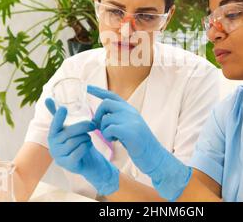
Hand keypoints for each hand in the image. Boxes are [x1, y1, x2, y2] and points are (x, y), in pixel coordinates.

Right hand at [45, 98, 118, 195]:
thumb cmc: (78, 142)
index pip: (55, 125)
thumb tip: (48, 98)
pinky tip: (88, 145)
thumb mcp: (70, 128)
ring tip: (87, 138)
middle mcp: (53, 146)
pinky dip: (86, 146)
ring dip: (85, 138)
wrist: (88, 161)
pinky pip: (79, 151)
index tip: (64, 108)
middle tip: (93, 124)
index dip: (59, 117)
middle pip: (69, 132)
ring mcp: (59, 157)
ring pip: (75, 141)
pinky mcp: (68, 165)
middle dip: (84, 127)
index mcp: (52, 135)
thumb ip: (59, 116)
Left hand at [88, 85, 191, 200]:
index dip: (98, 91)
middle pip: (106, 103)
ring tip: (112, 137)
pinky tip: (115, 140)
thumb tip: (99, 118)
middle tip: (99, 126)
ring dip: (104, 129)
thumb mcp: (129, 126)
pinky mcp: (129, 131)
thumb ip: (118, 119)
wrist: (155, 156)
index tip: (87, 87)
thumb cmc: (139, 144)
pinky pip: (109, 129)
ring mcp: (131, 120)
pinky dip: (108, 136)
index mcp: (130, 109)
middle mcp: (130, 112)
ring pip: (106, 118)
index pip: (112, 95)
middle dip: (98, 114)